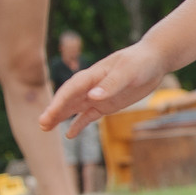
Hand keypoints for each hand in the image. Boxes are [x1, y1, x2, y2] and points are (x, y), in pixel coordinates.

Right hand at [42, 40, 167, 136]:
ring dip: (60, 117)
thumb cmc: (141, 62)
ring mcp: (98, 95)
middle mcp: (92, 86)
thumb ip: (111, 84)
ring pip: (74, 108)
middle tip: (41, 124)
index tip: (49, 113)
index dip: (60, 101)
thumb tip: (93, 96)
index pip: (72, 88)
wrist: (154, 60)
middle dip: (54, 111)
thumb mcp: (128, 71)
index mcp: (94, 75)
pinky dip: (79, 124)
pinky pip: (89, 115)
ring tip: (45, 128)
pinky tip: (69, 134)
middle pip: (68, 99)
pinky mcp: (107, 104)